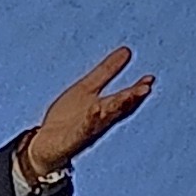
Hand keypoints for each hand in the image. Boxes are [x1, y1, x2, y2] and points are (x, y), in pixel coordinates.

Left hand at [21, 47, 156, 186]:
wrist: (45, 145)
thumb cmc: (68, 118)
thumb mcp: (87, 88)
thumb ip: (106, 71)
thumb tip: (127, 50)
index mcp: (105, 108)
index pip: (125, 98)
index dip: (138, 89)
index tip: (150, 78)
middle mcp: (100, 121)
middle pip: (119, 109)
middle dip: (132, 99)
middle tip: (146, 88)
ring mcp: (87, 131)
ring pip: (104, 119)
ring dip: (116, 108)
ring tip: (127, 96)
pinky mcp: (71, 139)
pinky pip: (82, 130)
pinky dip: (90, 120)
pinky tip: (95, 108)